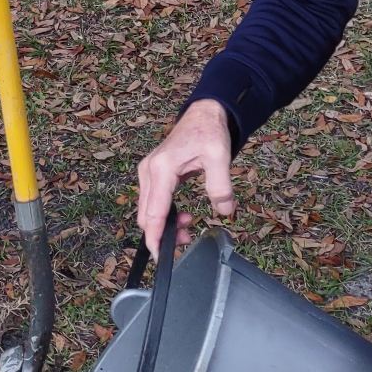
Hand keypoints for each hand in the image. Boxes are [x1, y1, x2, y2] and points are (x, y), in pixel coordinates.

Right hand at [135, 99, 235, 252]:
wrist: (204, 113)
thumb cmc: (209, 131)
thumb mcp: (219, 156)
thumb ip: (221, 186)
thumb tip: (224, 212)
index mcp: (161, 169)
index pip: (153, 213)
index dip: (154, 238)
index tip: (160, 258)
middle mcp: (149, 171)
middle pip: (146, 215)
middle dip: (162, 233)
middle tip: (187, 239)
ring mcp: (148, 172)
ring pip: (148, 209)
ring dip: (164, 224)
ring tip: (188, 226)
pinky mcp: (153, 174)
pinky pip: (154, 202)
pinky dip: (164, 214)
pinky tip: (182, 215)